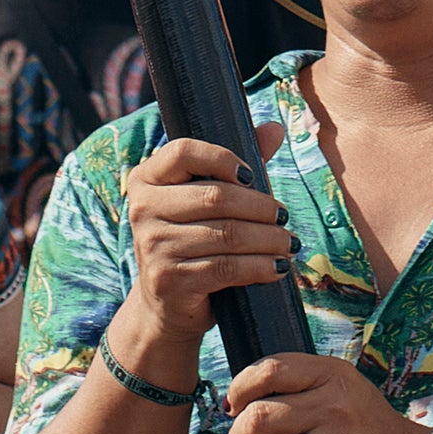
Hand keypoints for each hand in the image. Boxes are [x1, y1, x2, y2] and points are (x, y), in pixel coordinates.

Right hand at [106, 131, 293, 390]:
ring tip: (290, 243)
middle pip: (216, 197)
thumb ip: (235, 165)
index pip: (182, 151)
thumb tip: (274, 127)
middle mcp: (142, 209)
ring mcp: (152, 246)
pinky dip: (260, 267)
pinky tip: (278, 267)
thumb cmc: (191, 241)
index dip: (221, 158)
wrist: (164, 306)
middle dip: (260, 206)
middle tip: (285, 216)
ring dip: (268, 240)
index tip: (251, 176)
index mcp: (146, 179)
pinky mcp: (169, 280)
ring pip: (227, 235)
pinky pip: (226, 268)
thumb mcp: (205, 201)